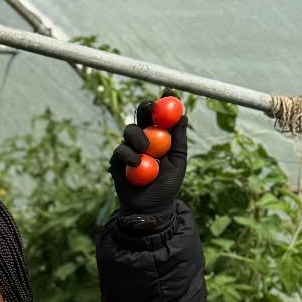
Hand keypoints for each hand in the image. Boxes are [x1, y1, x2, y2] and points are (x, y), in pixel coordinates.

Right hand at [109, 98, 187, 225]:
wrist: (151, 209)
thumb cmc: (167, 186)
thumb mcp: (178, 162)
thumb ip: (178, 140)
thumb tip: (184, 116)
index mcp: (161, 136)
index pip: (161, 114)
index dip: (164, 101)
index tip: (169, 92)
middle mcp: (144, 138)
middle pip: (141, 115)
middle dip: (146, 108)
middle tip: (150, 109)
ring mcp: (129, 148)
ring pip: (130, 130)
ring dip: (138, 137)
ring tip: (146, 152)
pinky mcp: (117, 161)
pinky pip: (120, 150)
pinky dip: (129, 155)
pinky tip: (136, 165)